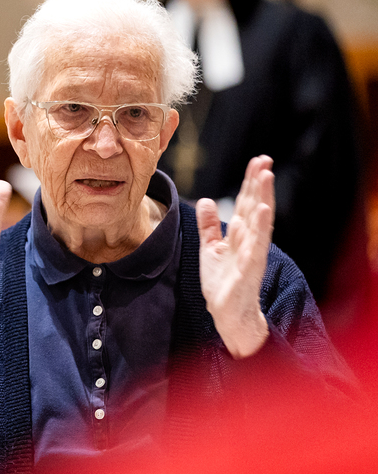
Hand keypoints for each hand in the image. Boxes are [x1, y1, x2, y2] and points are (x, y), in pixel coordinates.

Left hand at [197, 155, 274, 358]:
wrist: (227, 313)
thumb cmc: (223, 281)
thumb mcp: (210, 248)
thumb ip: (209, 226)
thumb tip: (207, 200)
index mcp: (240, 234)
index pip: (246, 203)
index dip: (251, 182)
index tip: (257, 160)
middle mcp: (249, 241)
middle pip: (254, 207)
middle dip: (259, 184)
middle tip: (265, 160)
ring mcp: (250, 254)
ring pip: (258, 223)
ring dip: (262, 199)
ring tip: (266, 177)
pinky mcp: (248, 270)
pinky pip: (255, 247)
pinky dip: (258, 230)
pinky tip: (261, 213)